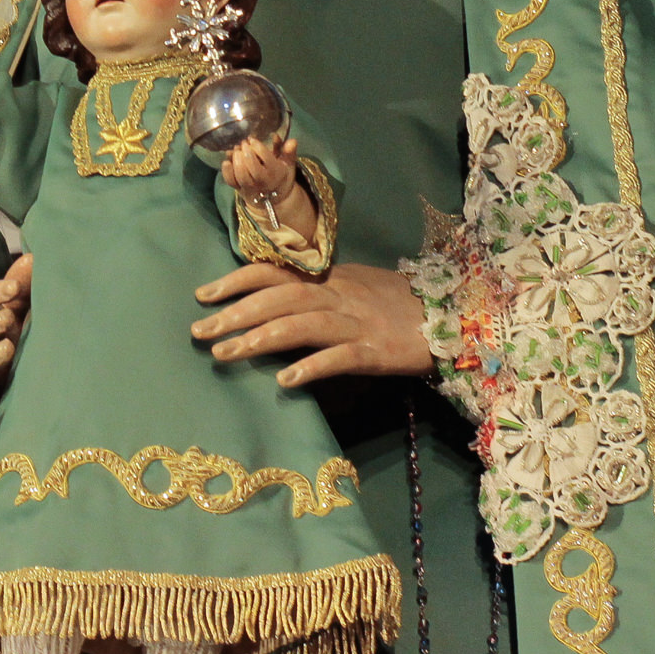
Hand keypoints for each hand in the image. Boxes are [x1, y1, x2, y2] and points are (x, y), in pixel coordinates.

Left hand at [191, 261, 434, 388]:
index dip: (236, 281)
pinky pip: (341, 357)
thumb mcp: (354, 287)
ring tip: (226, 354)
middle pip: (280, 297)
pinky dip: (312, 367)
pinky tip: (284, 382)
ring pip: (303, 323)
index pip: (275, 271)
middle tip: (200, 333)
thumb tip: (270, 300)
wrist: (455, 315)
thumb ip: (316, 291)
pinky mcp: (378, 351)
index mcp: (331, 277)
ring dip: (261, 338)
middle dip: (236, 313)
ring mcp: (359, 322)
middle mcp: (340, 294)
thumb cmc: (399, 304)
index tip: (202, 295)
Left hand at [219, 133, 296, 199]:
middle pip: (253, 168)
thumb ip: (289, 151)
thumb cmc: (279, 175)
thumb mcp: (288, 164)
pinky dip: (226, 171)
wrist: (273, 198)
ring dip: (236, 160)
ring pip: (241, 175)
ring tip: (236, 150)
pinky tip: (227, 161)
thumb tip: (292, 141)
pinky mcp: (239, 188)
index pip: (266, 159)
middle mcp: (263, 181)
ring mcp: (250, 186)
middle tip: (243, 144)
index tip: (252, 139)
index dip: (257, 147)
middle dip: (247, 153)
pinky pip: (230, 181)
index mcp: (276, 172)